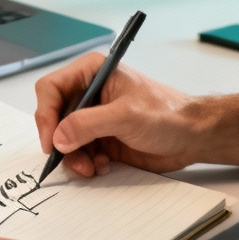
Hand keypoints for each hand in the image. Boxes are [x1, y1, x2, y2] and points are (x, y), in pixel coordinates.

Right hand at [34, 54, 208, 176]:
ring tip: (91, 167)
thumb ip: (88, 124)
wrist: (192, 136)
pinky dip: (85, 162)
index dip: (46, 114)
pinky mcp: (100, 137)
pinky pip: (78, 152)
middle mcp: (89, 92)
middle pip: (54, 116)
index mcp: (93, 72)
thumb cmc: (167, 114)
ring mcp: (94, 116)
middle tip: (70, 159)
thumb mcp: (126, 116)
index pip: (51, 88)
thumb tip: (58, 137)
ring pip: (63, 138)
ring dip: (73, 157)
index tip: (51, 140)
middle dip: (60, 141)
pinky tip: (103, 165)